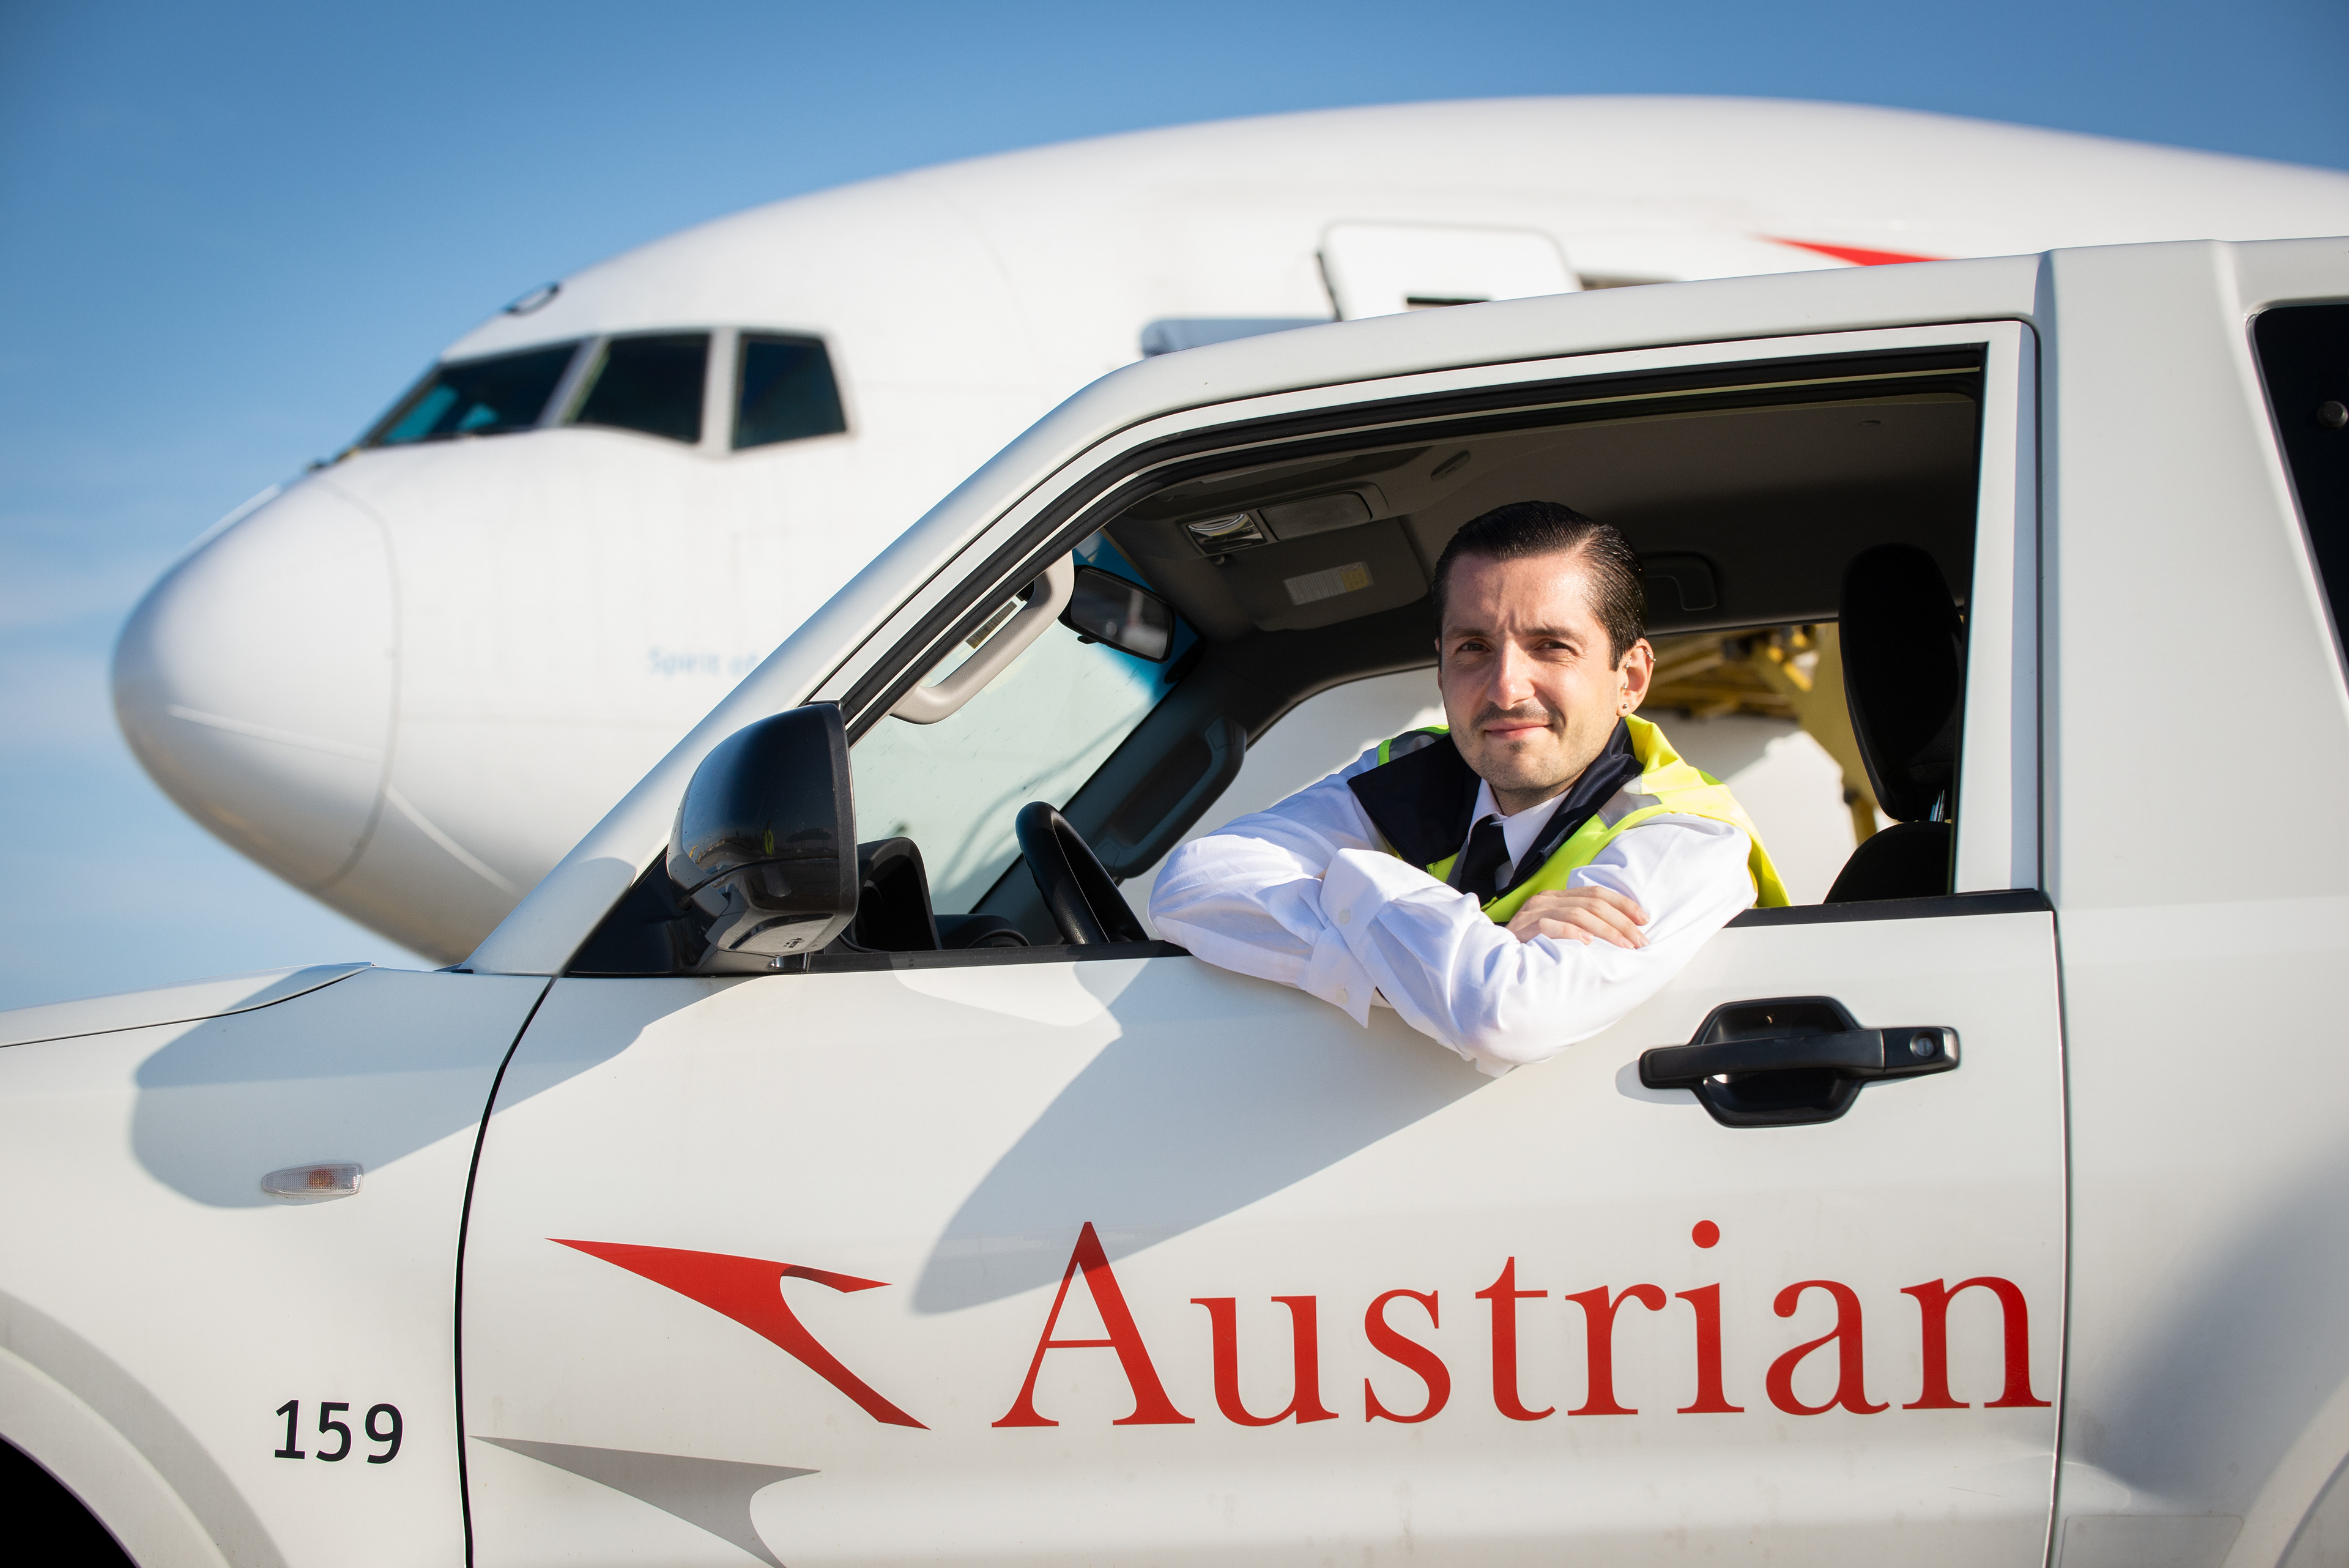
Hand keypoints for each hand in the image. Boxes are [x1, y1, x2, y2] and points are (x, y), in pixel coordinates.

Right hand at [1504, 885, 1648, 948]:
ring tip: (1623, 945)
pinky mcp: (1523, 929)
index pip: (1595, 892)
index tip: (1644, 920)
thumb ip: (1581, 927)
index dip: (1623, 904)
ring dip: (1606, 930)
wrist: (1492, 962)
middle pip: (1592, 903)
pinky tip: (1587, 943)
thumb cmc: (1530, 951)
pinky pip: (1550, 926)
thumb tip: (1620, 935)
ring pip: (1577, 913)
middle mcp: (1545, 900)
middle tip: (1639, 941)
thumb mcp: (1558, 933)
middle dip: (1621, 922)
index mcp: (1555, 897)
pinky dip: (1572, 933)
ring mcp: (1533, 914)